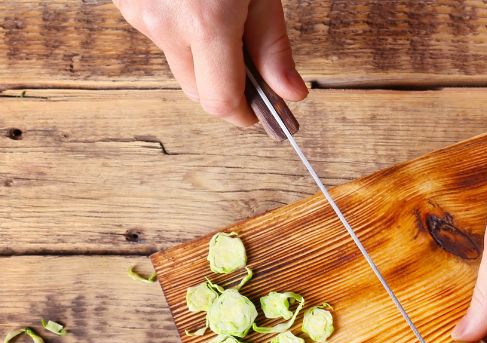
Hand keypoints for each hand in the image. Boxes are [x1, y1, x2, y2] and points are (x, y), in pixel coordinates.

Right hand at [113, 0, 306, 125]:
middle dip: (228, 90)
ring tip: (226, 19)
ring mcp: (137, 12)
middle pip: (197, 91)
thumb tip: (291, 94)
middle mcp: (163, 23)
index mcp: (204, 23)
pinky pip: (161, 35)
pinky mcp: (125, 1)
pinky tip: (199, 3)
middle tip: (257, 75)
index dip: (245, 116)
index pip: (220, 102)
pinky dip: (183, 32)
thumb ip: (273, 44)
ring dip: (205, 58)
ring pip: (178, 63)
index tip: (263, 116)